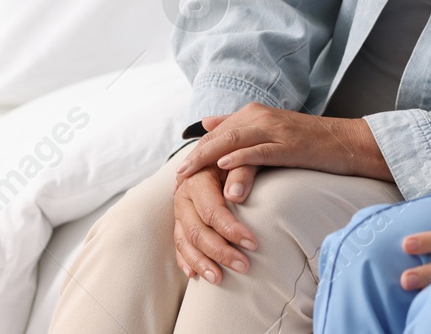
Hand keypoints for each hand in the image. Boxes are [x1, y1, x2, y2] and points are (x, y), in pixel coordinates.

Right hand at [172, 165, 256, 284]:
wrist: (221, 151)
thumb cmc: (237, 155)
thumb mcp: (242, 156)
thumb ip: (241, 171)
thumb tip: (235, 196)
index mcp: (196, 178)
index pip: (211, 210)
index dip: (231, 229)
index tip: (253, 243)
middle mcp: (183, 195)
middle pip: (197, 230)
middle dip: (220, 252)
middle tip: (244, 266)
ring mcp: (178, 210)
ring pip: (185, 241)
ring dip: (201, 262)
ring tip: (219, 279)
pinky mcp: (179, 221)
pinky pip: (178, 244)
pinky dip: (185, 260)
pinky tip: (194, 275)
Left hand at [174, 104, 391, 185]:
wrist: (347, 142)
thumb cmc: (309, 143)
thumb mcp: (270, 130)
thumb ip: (239, 127)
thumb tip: (206, 123)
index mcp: (255, 113)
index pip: (216, 132)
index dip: (196, 151)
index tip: (179, 172)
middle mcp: (261, 116)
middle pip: (219, 135)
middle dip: (195, 156)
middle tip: (177, 178)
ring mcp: (275, 129)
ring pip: (233, 140)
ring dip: (207, 158)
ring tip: (189, 174)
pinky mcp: (289, 144)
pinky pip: (259, 150)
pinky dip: (239, 157)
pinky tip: (223, 165)